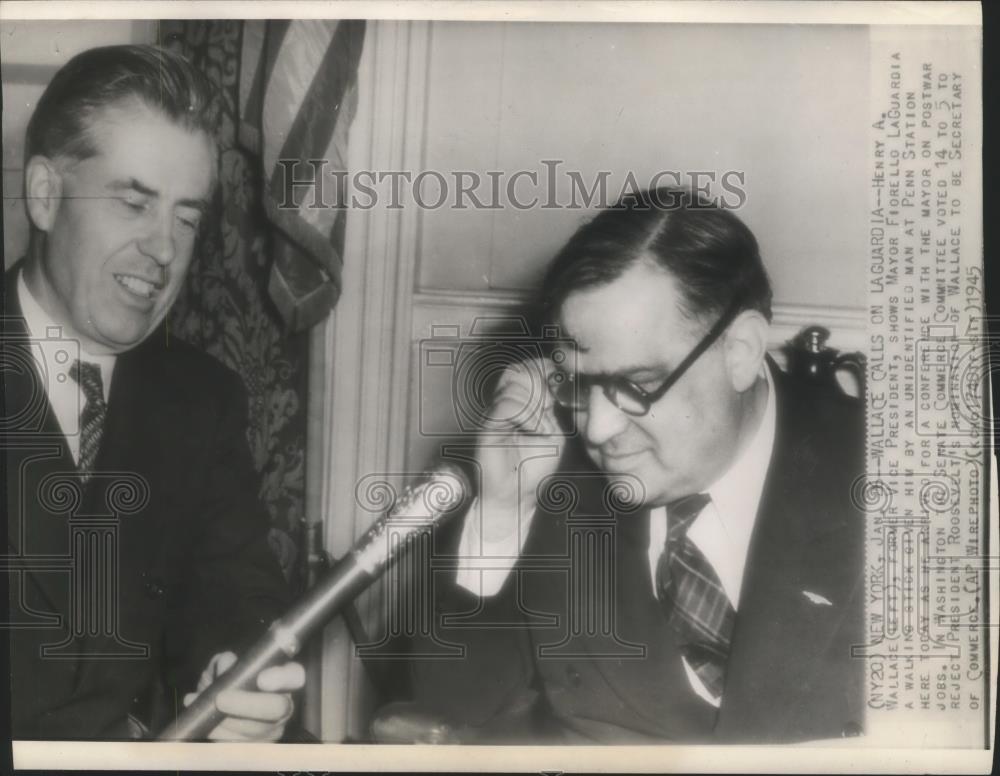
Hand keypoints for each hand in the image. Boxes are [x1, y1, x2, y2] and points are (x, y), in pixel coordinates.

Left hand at [184, 651, 305, 741]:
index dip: (282, 678)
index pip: (295, 676)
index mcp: (282, 680)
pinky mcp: (254, 748)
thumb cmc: (225, 682)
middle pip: (278, 708)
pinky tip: (203, 722)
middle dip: (248, 703)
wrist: (213, 708)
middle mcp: (283, 706)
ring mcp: (270, 730)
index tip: (261, 679)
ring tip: (204, 708)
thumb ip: (226, 662)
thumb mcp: (224, 667)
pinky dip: (217, 733)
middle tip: (221, 699)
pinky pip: (237, 744)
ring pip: (254, 730)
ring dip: (226, 721)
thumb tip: (227, 665)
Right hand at [475, 356, 563, 540]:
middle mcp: (505, 400)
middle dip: (543, 387)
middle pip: (521, 370)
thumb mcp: (558, 430)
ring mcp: (494, 411)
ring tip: (544, 430)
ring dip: (537, 407)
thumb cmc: (536, 463)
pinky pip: (508, 406)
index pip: (530, 365)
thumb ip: (559, 405)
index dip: (547, 369)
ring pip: (515, 387)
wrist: (517, 493)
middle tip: (552, 410)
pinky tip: (536, 432)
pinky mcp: (487, 425)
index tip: (562, 388)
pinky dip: (528, 417)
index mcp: (521, 398)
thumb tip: (567, 380)